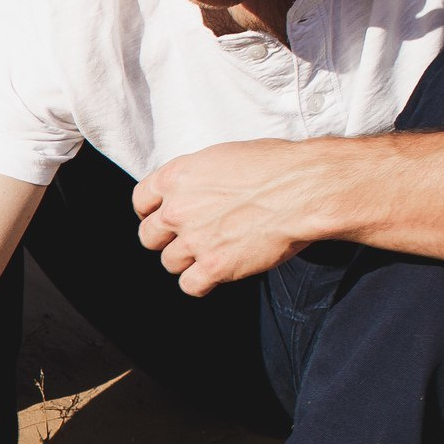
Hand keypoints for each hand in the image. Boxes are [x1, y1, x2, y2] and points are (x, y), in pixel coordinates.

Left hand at [133, 138, 341, 295]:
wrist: (304, 189)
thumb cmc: (275, 166)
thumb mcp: (223, 157)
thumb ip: (197, 178)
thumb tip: (194, 191)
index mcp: (176, 177)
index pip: (140, 200)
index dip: (150, 212)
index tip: (162, 218)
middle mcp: (177, 209)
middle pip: (149, 236)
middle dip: (166, 240)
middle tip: (190, 239)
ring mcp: (194, 240)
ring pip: (169, 263)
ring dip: (187, 262)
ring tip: (213, 253)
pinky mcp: (215, 267)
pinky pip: (190, 286)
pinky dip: (202, 283)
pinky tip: (217, 273)